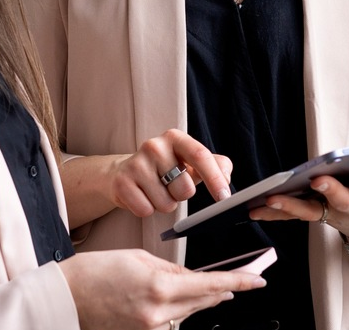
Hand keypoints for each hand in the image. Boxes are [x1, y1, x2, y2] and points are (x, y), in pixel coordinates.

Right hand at [60, 249, 265, 329]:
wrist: (65, 297)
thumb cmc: (95, 271)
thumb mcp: (139, 258)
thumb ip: (170, 268)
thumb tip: (192, 278)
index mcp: (159, 288)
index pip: (211, 285)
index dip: (239, 282)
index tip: (258, 279)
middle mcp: (158, 313)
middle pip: (204, 302)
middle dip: (223, 290)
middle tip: (242, 279)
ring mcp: (149, 328)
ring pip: (189, 312)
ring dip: (202, 298)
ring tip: (215, 287)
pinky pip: (170, 320)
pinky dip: (179, 308)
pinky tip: (182, 298)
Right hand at [111, 129, 232, 216]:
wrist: (125, 173)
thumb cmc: (164, 168)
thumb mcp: (190, 162)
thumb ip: (215, 165)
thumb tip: (226, 176)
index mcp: (175, 138)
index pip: (201, 156)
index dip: (215, 178)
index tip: (224, 197)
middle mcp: (154, 146)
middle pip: (185, 188)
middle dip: (182, 195)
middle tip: (170, 186)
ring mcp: (136, 163)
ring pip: (166, 203)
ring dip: (165, 204)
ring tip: (155, 190)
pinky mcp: (122, 182)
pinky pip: (146, 210)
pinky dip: (148, 209)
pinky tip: (142, 196)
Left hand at [249, 119, 348, 248]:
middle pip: (343, 200)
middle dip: (331, 190)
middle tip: (319, 180)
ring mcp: (333, 213)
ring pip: (310, 211)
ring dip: (289, 207)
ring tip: (270, 198)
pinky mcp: (316, 214)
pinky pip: (294, 214)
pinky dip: (274, 213)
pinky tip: (255, 208)